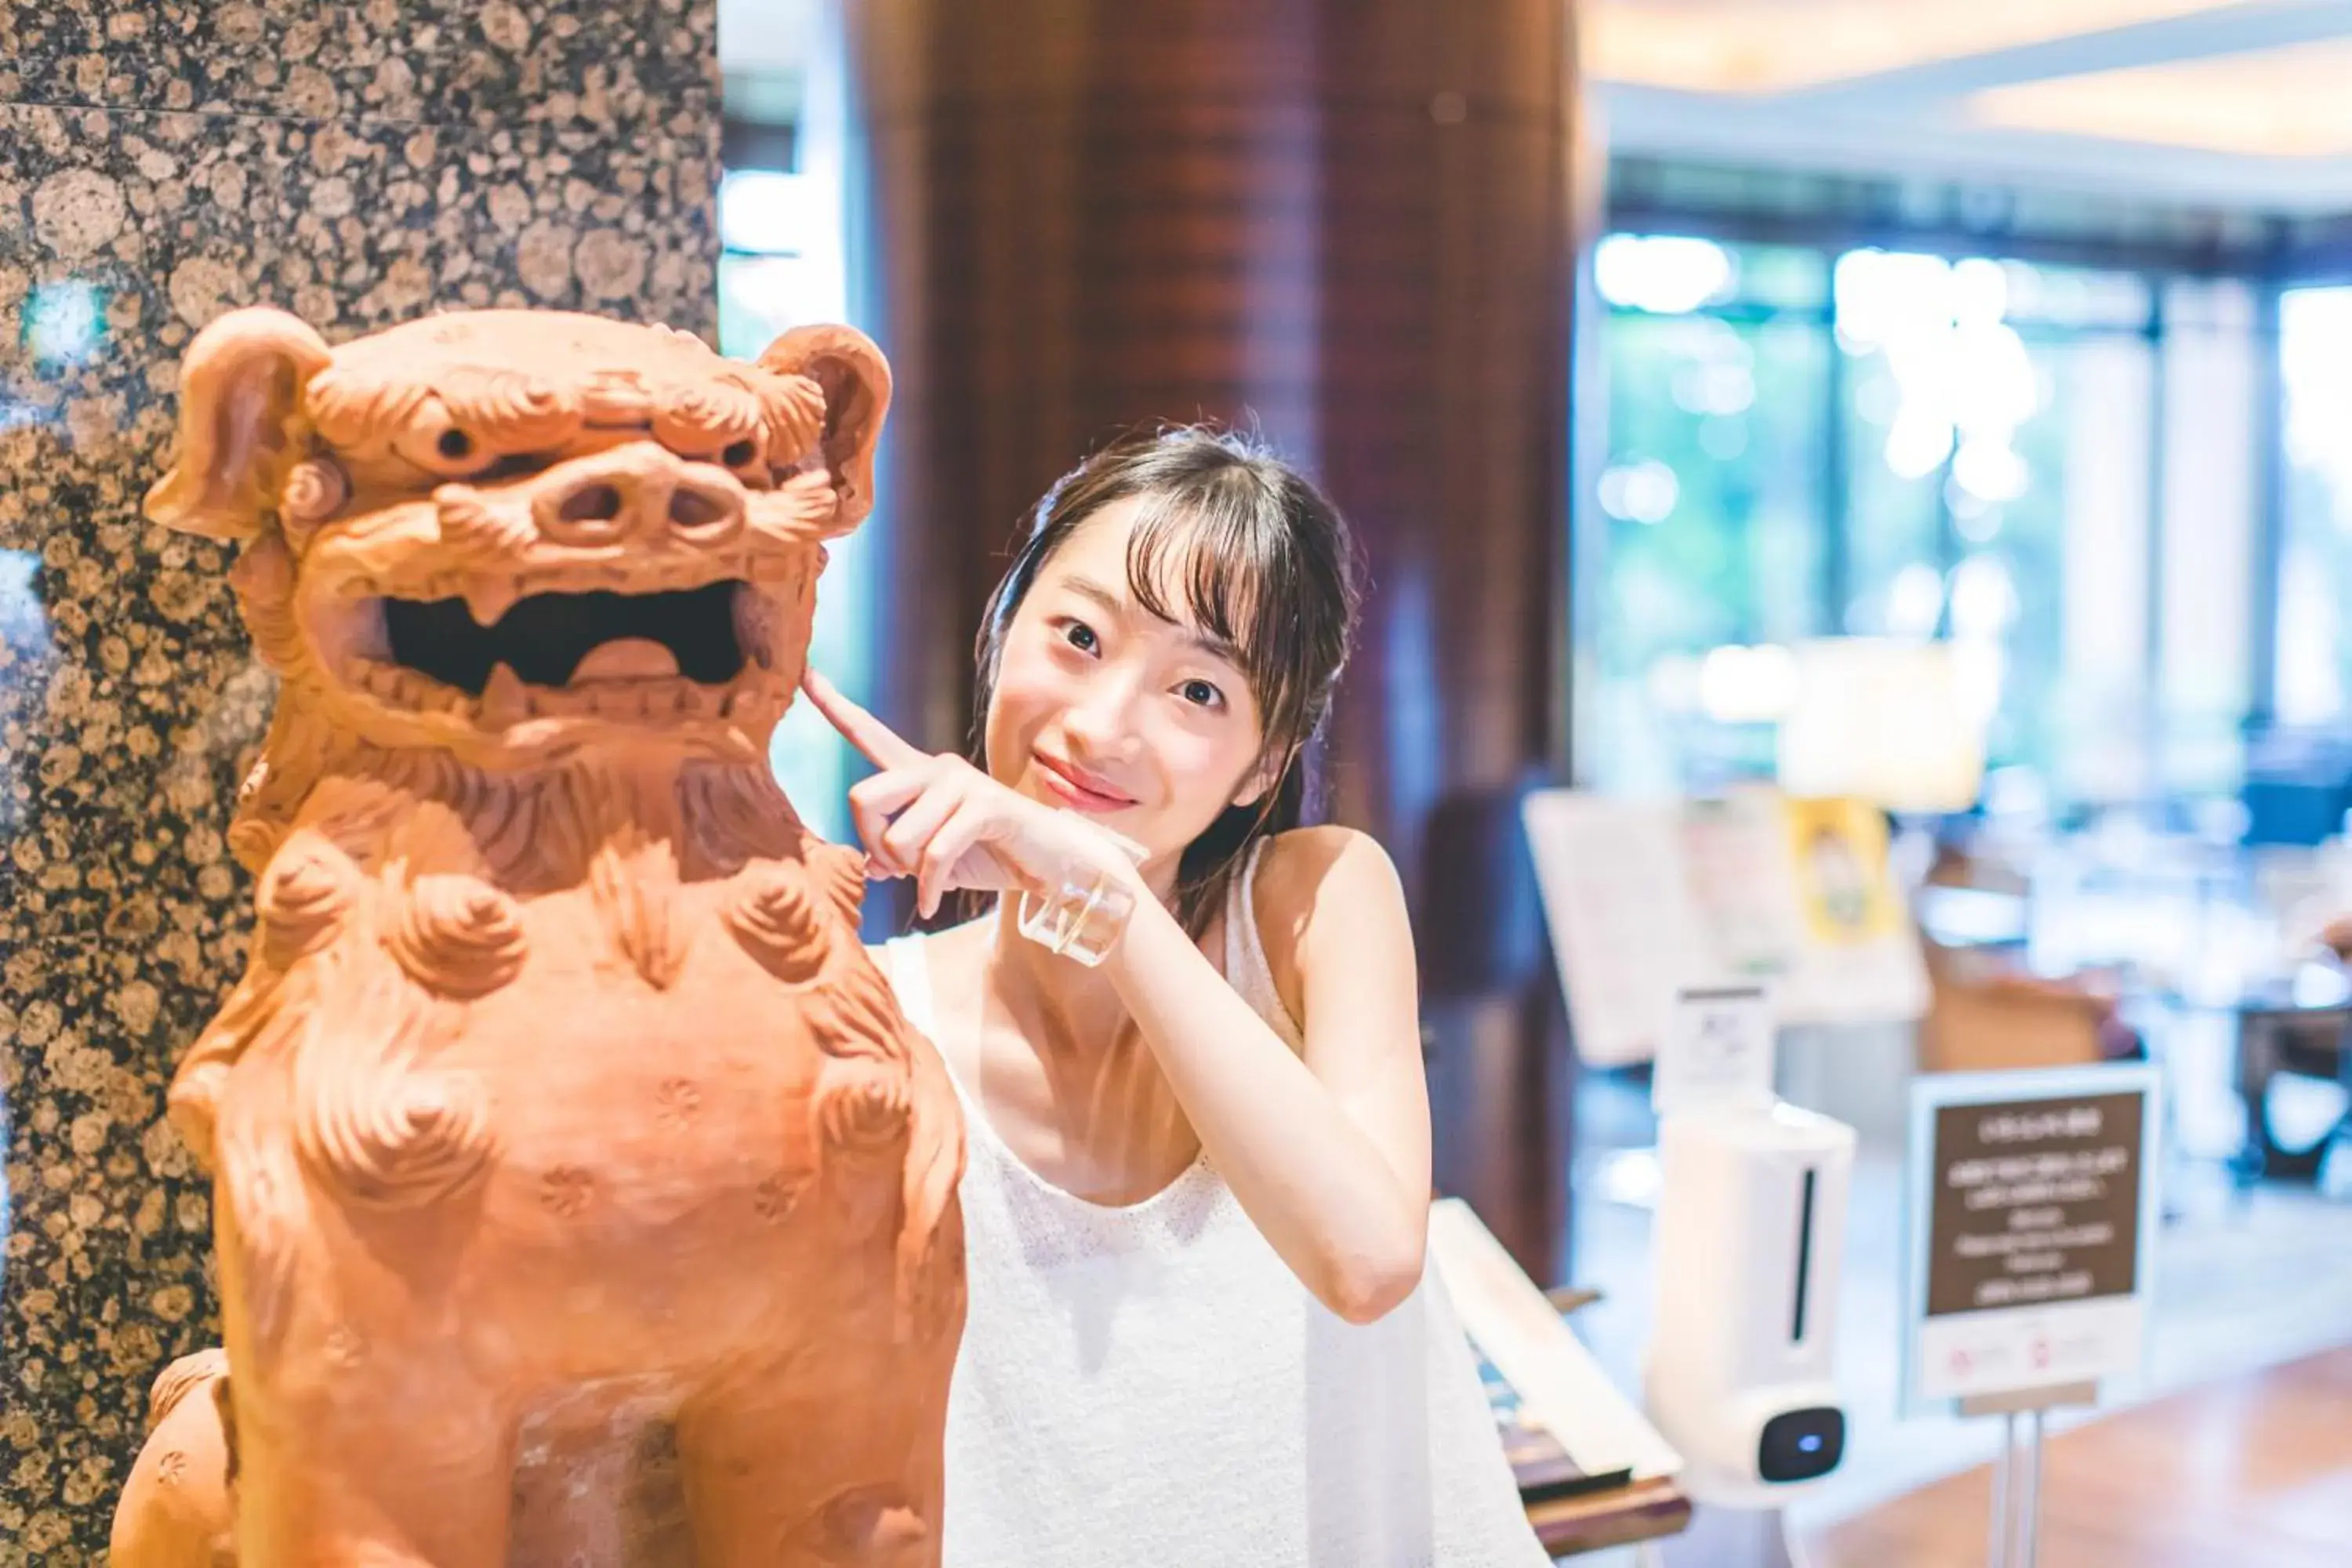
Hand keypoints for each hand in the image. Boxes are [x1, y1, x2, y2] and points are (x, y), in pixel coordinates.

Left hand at [801, 667, 1141, 919]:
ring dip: (907, 873)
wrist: (1048, 863)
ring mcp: (962, 784)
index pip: (867, 733)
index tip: (803, 673)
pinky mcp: (986, 808)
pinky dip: (929, 887)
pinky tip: (932, 901)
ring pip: (898, 836)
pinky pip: (936, 853)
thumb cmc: (990, 853)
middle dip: (870, 844)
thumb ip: (896, 854)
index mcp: (918, 773)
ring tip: (926, 883)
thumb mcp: (931, 857)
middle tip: (891, 868)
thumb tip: (867, 865)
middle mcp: (936, 769)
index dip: (833, 705)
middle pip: (862, 796)